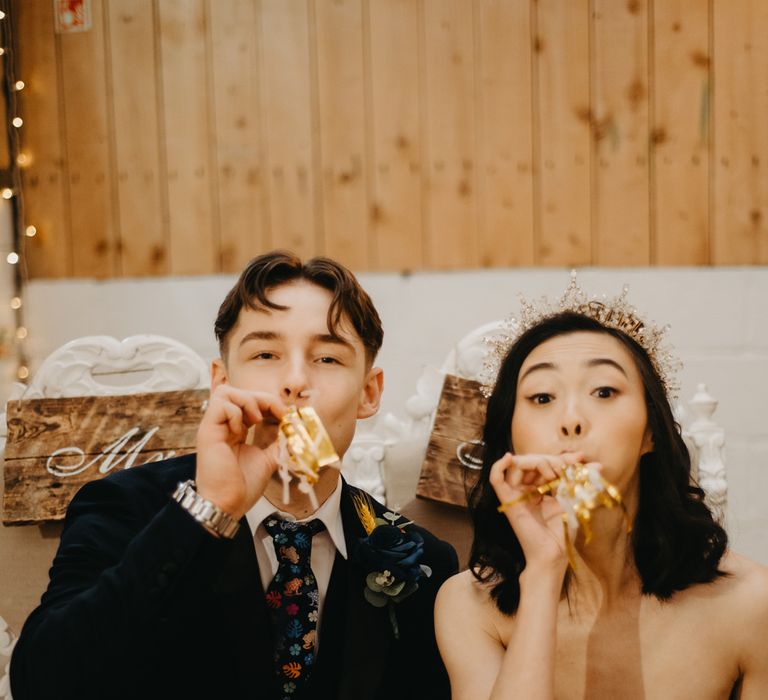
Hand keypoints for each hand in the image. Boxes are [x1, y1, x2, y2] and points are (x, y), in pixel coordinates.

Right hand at [195, 385, 287, 518]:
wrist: (227, 504)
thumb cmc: (243, 486)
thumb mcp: (268, 460)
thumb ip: (278, 443)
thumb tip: (294, 429)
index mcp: (235, 430)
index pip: (250, 403)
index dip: (269, 402)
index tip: (286, 414)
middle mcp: (223, 425)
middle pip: (239, 392)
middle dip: (263, 398)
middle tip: (279, 412)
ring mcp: (214, 427)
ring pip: (226, 392)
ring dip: (247, 400)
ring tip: (257, 420)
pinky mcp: (207, 431)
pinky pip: (220, 404)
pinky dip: (235, 412)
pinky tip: (241, 430)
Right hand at [489, 452, 583, 573]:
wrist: (554, 555)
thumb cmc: (562, 532)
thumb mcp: (573, 499)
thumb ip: (577, 480)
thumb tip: (593, 462)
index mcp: (540, 488)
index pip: (546, 463)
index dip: (563, 458)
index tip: (582, 458)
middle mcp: (525, 489)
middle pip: (531, 461)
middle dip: (551, 459)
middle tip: (567, 467)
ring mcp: (515, 494)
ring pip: (518, 465)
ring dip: (536, 462)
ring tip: (553, 474)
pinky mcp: (508, 502)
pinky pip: (496, 480)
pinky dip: (499, 466)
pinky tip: (508, 458)